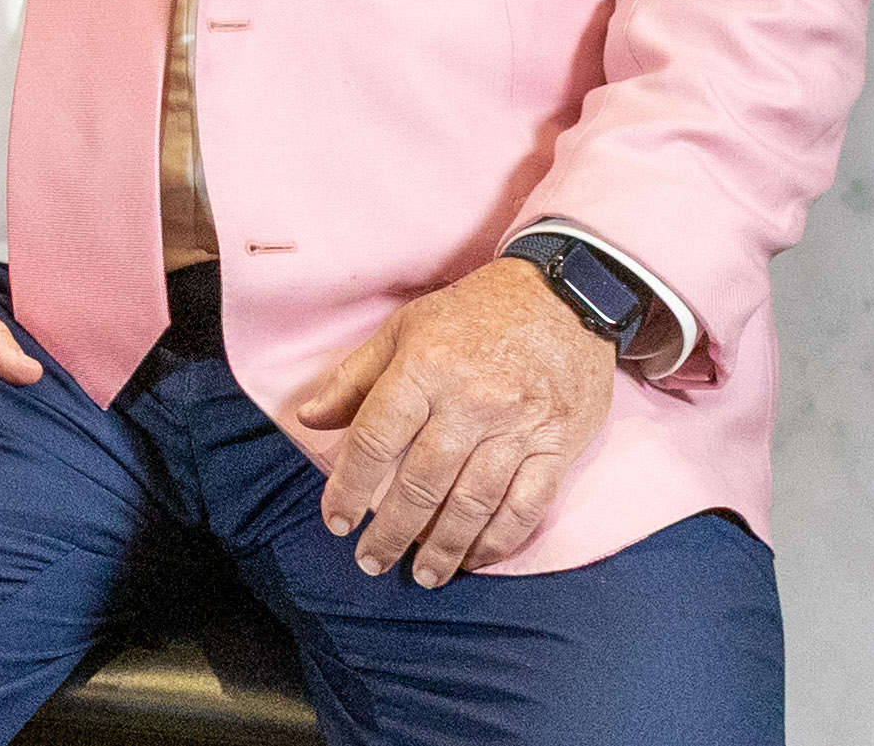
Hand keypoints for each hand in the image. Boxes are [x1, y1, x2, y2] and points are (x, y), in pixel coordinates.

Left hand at [294, 254, 615, 586]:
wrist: (565, 296)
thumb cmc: (473, 312)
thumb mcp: (403, 329)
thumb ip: (354, 378)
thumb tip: (309, 420)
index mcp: (423, 370)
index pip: (375, 440)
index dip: (349, 487)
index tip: (336, 522)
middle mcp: (470, 403)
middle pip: (422, 483)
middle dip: (392, 532)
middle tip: (371, 562)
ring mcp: (518, 427)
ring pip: (473, 503)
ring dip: (444, 548)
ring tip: (422, 576)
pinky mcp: (558, 445)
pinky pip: (526, 505)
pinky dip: (500, 540)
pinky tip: (476, 559)